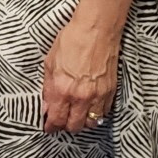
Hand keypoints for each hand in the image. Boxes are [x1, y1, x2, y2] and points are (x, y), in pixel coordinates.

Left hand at [41, 14, 120, 132]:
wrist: (96, 31)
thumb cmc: (71, 41)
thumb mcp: (50, 62)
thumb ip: (48, 88)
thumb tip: (46, 106)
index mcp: (63, 89)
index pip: (57, 119)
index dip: (51, 126)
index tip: (48, 127)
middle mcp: (81, 97)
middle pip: (74, 126)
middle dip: (65, 126)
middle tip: (60, 120)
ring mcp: (98, 96)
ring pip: (91, 123)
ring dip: (82, 122)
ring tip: (75, 114)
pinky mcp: (111, 92)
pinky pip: (103, 113)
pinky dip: (96, 114)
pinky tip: (89, 107)